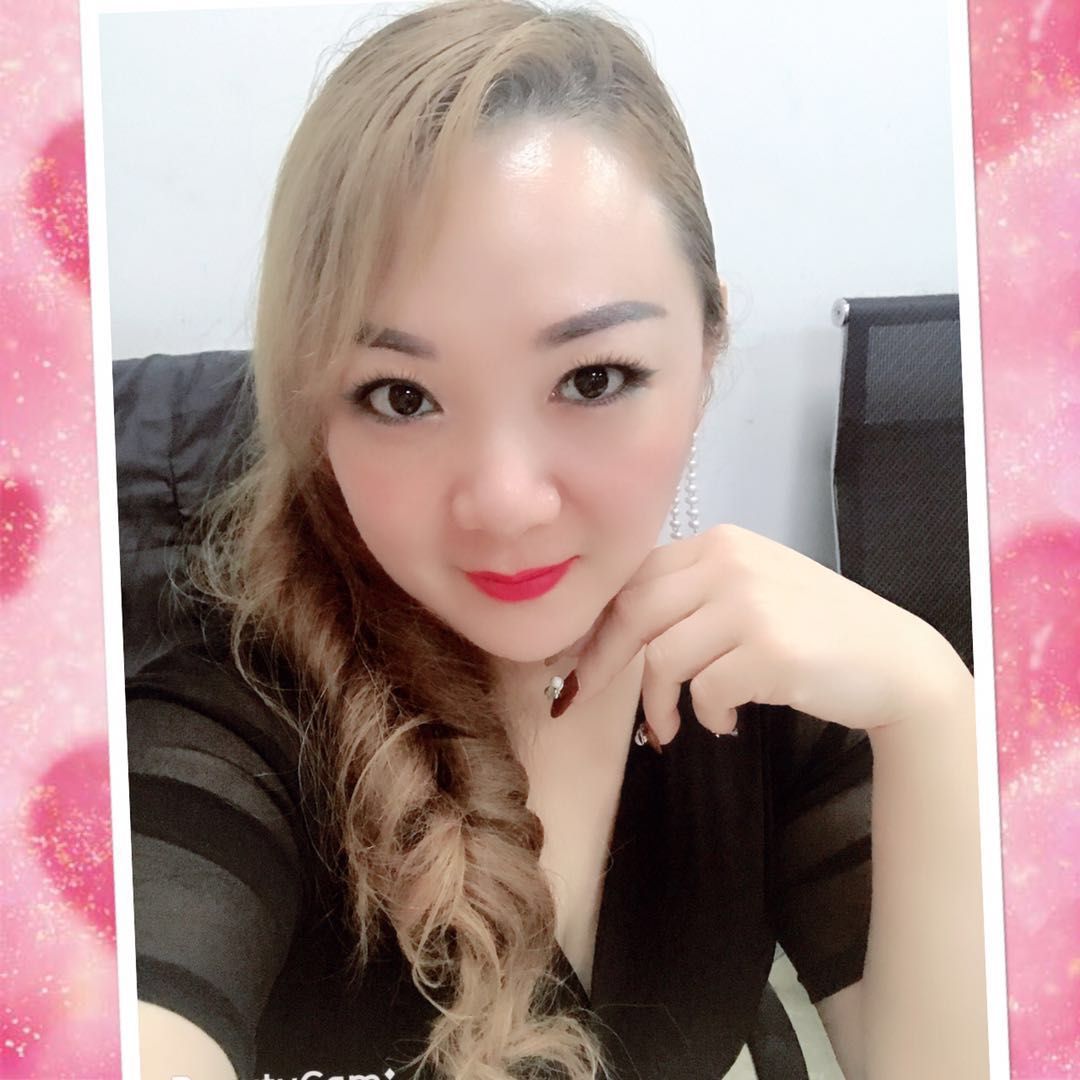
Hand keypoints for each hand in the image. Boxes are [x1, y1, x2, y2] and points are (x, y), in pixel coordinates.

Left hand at [548, 524, 965, 744]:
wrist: (895, 661)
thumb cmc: (816, 631)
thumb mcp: (752, 591)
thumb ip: (693, 595)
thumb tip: (614, 632)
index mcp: (720, 543)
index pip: (634, 577)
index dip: (596, 623)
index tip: (577, 658)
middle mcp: (730, 562)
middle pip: (633, 611)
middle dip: (600, 661)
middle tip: (583, 697)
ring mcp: (751, 603)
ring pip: (661, 657)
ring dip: (657, 704)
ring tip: (673, 727)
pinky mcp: (770, 648)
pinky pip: (705, 690)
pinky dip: (707, 716)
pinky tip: (726, 723)